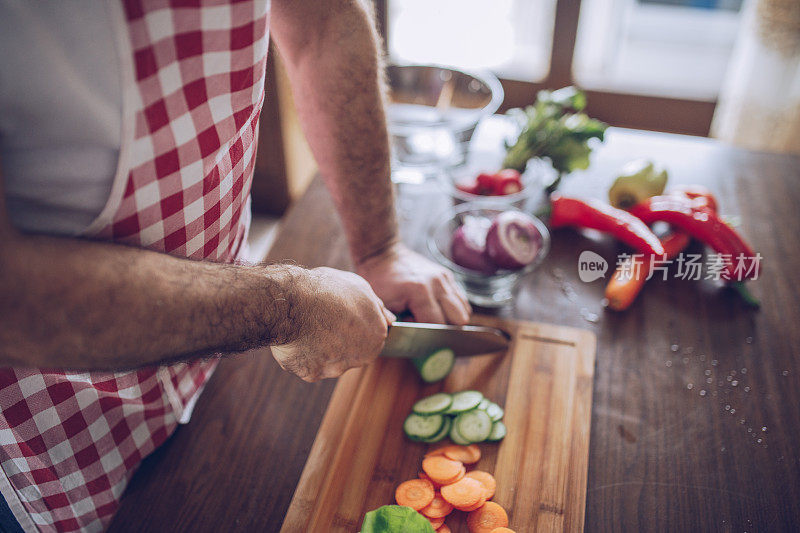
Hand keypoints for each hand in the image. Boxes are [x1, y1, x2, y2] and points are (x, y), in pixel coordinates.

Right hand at [271, 267, 394, 381]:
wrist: (296, 303)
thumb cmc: (330, 290)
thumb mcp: (361, 289)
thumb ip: (378, 308)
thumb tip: (391, 320)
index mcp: (377, 336)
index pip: (369, 333)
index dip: (353, 320)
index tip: (340, 311)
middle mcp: (361, 357)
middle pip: (351, 349)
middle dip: (339, 336)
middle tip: (324, 317)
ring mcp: (337, 368)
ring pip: (329, 358)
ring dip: (321, 345)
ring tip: (308, 322)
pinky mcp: (313, 374)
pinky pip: (308, 364)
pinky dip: (303, 353)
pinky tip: (298, 336)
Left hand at [356, 243, 471, 324]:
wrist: (383, 253)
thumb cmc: (379, 281)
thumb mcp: (381, 304)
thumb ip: (395, 324)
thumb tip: (409, 340)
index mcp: (419, 291)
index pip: (437, 325)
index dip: (427, 334)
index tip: (414, 331)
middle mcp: (437, 283)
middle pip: (459, 319)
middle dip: (445, 330)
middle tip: (426, 327)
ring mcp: (445, 278)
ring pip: (464, 310)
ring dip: (452, 320)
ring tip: (432, 318)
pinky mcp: (448, 275)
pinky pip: (461, 299)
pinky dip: (454, 309)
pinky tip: (438, 309)